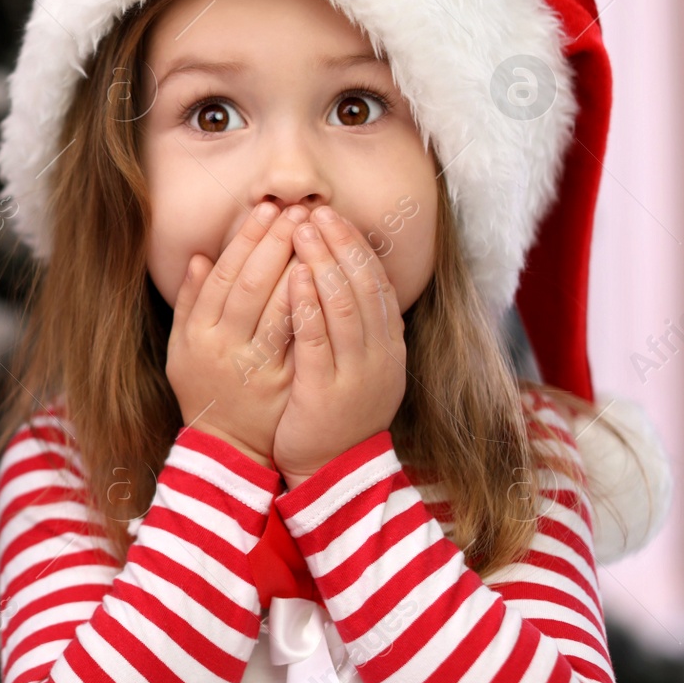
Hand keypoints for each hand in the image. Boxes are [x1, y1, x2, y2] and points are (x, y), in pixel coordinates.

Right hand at [166, 201, 305, 467]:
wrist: (229, 447)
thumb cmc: (205, 388)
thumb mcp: (181, 347)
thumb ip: (190, 302)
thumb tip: (202, 256)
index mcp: (197, 332)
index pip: (224, 274)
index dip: (246, 238)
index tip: (266, 208)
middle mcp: (223, 346)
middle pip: (251, 283)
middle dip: (276, 242)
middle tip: (298, 210)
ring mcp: (255, 365)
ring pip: (279, 305)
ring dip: (299, 264)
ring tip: (317, 232)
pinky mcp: (285, 381)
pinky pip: (302, 336)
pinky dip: (314, 303)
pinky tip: (328, 276)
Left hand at [272, 205, 406, 485]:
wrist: (332, 471)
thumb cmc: (334, 410)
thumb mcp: (355, 363)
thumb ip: (351, 323)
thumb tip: (337, 273)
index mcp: (388, 344)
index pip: (376, 281)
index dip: (354, 245)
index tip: (330, 214)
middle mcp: (381, 353)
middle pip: (364, 284)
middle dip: (338, 243)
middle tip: (313, 211)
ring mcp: (358, 372)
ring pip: (346, 304)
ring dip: (323, 262)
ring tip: (301, 230)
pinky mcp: (329, 390)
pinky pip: (320, 339)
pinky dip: (309, 304)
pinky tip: (295, 276)